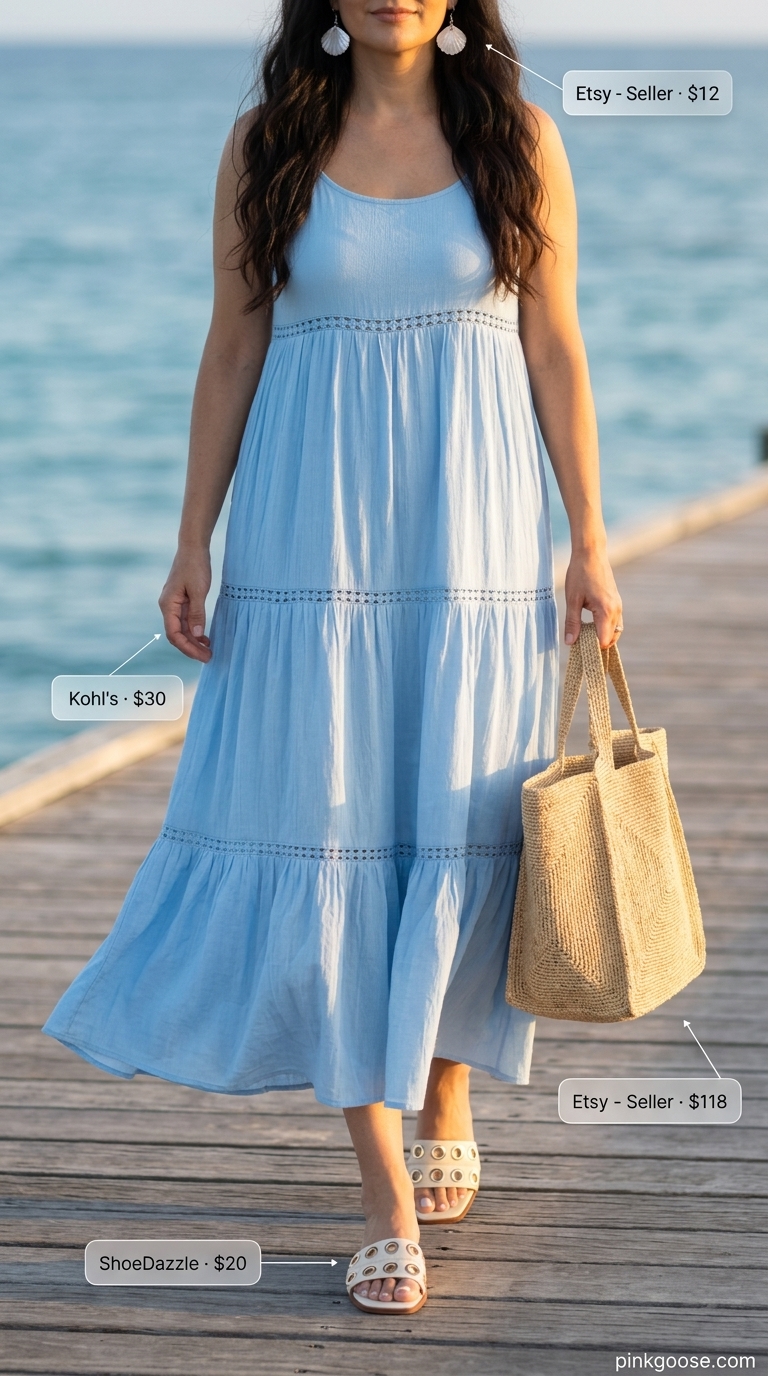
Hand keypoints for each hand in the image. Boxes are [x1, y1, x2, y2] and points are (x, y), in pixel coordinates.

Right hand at [159, 546, 212, 662]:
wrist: (193, 547)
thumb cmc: (195, 565)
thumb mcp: (198, 591)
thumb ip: (197, 614)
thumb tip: (196, 635)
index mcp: (168, 605)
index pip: (174, 634)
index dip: (188, 648)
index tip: (202, 656)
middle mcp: (168, 607)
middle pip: (177, 635)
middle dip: (191, 648)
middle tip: (208, 657)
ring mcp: (174, 604)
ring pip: (182, 629)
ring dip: (194, 641)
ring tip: (208, 650)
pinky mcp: (182, 601)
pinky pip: (186, 621)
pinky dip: (195, 631)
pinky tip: (205, 637)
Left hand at [564, 547, 622, 648]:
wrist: (591, 553)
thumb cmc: (580, 574)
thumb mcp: (572, 600)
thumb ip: (572, 623)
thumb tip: (570, 643)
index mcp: (605, 611)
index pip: (604, 641)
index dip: (593, 649)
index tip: (580, 650)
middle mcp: (616, 610)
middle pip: (612, 639)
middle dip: (598, 645)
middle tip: (581, 645)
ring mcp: (618, 605)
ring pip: (615, 631)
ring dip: (603, 636)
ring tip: (585, 636)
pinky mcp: (616, 601)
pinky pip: (615, 621)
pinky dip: (606, 627)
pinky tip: (591, 625)